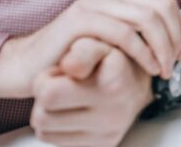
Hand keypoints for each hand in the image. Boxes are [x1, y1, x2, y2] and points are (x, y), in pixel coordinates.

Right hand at [0, 0, 180, 98]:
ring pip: (147, 19)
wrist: (30, 65)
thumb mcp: (113, 37)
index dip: (179, 28)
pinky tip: (149, 68)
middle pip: (160, 8)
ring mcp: (93, 3)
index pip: (164, 2)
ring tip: (164, 70)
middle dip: (175, 38)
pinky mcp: (80, 21)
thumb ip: (138, 29)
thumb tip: (177, 38)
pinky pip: (124, 34)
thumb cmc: (77, 55)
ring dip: (162, 47)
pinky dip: (143, 53)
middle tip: (175, 64)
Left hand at [30, 46, 152, 146]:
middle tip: (58, 83)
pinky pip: (57, 142)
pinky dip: (57, 127)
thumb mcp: (101, 44)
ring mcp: (107, 132)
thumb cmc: (110, 61)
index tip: (62, 70)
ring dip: (48, 112)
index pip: (49, 93)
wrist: (138, 86)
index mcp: (113, 80)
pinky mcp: (102, 146)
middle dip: (44, 95)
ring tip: (66, 97)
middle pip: (42, 114)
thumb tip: (70, 66)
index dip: (46, 78)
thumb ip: (83, 49)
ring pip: (45, 129)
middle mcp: (114, 110)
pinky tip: (72, 113)